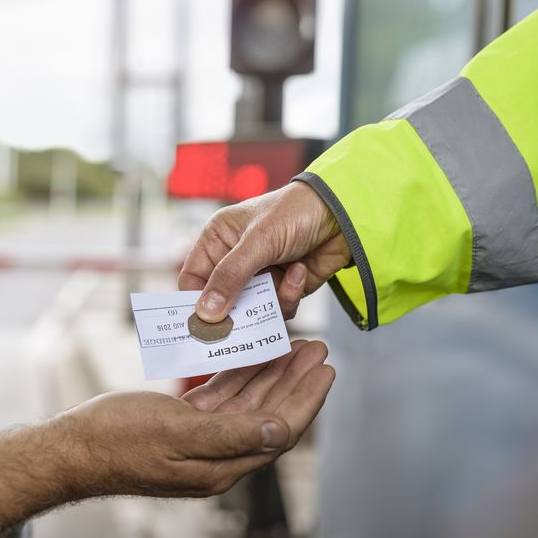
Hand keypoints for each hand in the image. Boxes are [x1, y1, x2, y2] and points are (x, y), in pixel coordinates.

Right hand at [56, 339, 334, 497]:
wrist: (73, 448)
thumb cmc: (117, 440)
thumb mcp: (175, 432)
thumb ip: (230, 434)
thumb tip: (279, 431)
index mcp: (221, 465)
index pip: (279, 430)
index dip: (305, 399)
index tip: (325, 370)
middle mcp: (217, 456)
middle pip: (270, 414)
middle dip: (295, 381)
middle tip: (316, 349)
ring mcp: (201, 441)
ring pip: (249, 404)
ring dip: (272, 375)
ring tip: (294, 346)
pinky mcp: (184, 426)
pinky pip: (222, 399)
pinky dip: (239, 376)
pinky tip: (249, 356)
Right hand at [179, 181, 350, 321]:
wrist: (344, 214)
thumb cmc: (295, 212)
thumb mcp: (258, 242)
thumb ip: (230, 276)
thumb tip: (204, 313)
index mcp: (218, 240)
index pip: (194, 279)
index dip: (195, 302)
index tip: (202, 325)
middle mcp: (235, 259)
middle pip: (221, 300)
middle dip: (236, 311)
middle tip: (243, 324)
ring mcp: (260, 275)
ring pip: (251, 309)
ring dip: (269, 302)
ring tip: (284, 280)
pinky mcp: (284, 287)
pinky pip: (277, 308)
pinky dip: (289, 295)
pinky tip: (300, 271)